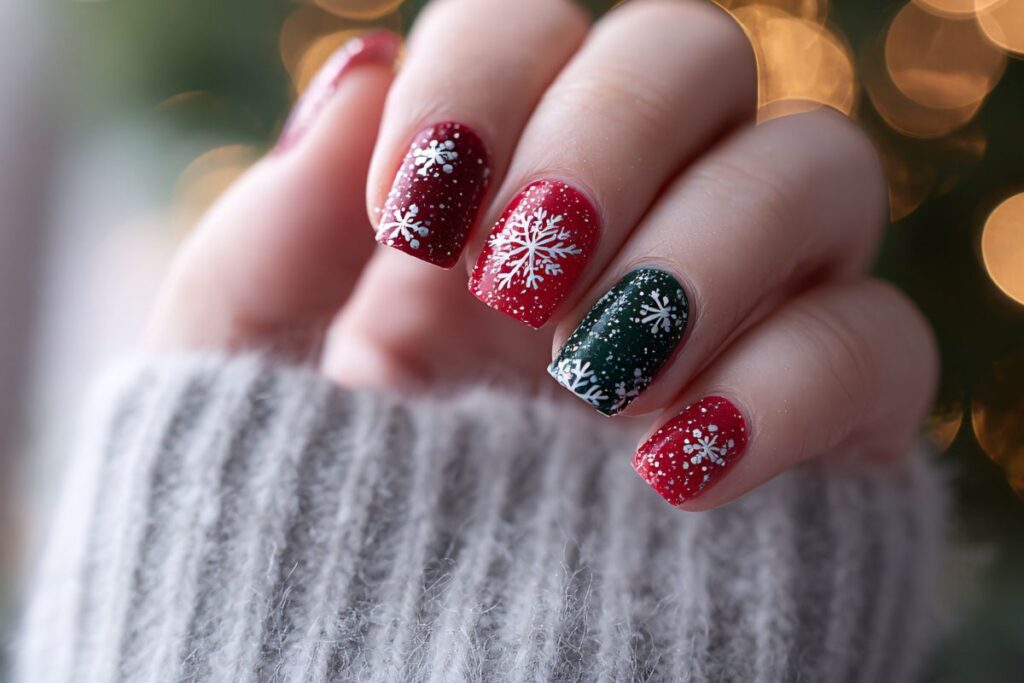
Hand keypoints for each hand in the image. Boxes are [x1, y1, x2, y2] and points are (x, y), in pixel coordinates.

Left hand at [147, 0, 936, 509]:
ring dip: (703, 249)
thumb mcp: (247, 387)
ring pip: (815, 166)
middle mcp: (631, 228)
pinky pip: (877, 342)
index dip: (486, 76)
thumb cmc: (312, 541)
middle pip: (692, 55)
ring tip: (591, 381)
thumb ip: (268, 235)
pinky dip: (788, 383)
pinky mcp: (827, 424)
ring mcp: (737, 315)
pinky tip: (674, 464)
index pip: (532, 29)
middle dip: (608, 134)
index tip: (417, 211)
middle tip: (518, 274)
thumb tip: (357, 73)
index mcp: (493, 203)